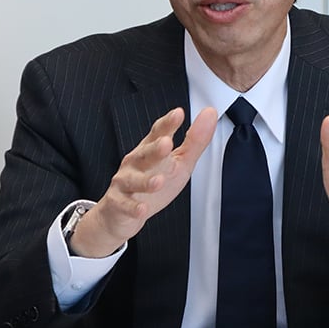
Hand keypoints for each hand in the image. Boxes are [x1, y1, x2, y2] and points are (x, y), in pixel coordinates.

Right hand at [69, 106, 216, 257]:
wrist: (122, 212)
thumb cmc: (153, 182)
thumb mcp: (180, 162)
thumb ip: (195, 140)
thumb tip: (210, 114)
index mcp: (151, 149)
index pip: (158, 133)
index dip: (167, 124)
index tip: (178, 114)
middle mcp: (136, 162)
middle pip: (145, 154)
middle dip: (155, 149)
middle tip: (166, 143)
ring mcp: (125, 182)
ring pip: (134, 179)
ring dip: (146, 181)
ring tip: (158, 181)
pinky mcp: (118, 202)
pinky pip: (125, 205)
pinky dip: (133, 207)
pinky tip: (142, 208)